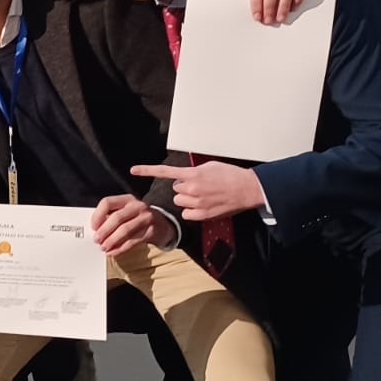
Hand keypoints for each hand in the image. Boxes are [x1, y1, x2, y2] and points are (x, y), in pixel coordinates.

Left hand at [91, 193, 170, 256]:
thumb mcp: (125, 211)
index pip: (107, 202)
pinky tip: (113, 252)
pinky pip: (133, 241)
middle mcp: (137, 206)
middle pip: (117, 217)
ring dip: (112, 240)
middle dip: (104, 230)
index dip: (98, 215)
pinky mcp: (151, 231)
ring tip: (104, 247)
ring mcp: (146, 218)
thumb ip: (111, 216)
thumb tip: (95, 230)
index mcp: (127, 199)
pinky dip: (120, 248)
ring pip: (125, 230)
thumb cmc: (137, 217)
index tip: (93, 227)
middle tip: (96, 240)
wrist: (162, 224)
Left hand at [131, 162, 265, 220]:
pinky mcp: (201, 214)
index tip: (133, 170)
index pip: (165, 172)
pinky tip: (204, 206)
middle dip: (184, 188)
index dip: (147, 170)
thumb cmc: (230, 175)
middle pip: (175, 190)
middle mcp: (191, 188)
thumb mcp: (209, 166)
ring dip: (188, 199)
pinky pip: (186, 213)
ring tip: (204, 196)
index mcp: (192, 174)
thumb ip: (193, 172)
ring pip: (180, 201)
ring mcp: (196, 203)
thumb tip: (185, 176)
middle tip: (200, 187)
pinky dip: (192, 211)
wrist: (247, 188)